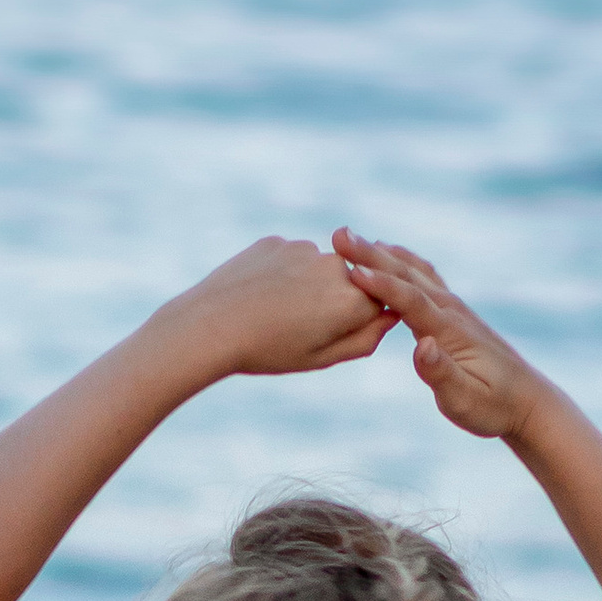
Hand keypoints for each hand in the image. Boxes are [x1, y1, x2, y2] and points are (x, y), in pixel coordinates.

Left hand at [157, 236, 399, 380]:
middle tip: (297, 327)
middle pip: (350, 282)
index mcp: (353, 301)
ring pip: (318, 269)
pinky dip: (281, 276)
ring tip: (274, 313)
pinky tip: (258, 296)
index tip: (330, 334)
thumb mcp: (322, 358)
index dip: (357, 321)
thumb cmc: (269, 351)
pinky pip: (290, 259)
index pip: (380, 303)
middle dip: (333, 302)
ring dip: (306, 287)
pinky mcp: (277, 242)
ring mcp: (305, 249)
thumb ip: (365, 338)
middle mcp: (335, 266)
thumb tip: (391, 315)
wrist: (210, 325)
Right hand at [332, 231, 546, 439]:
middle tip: (338, 236)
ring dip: (383, 254)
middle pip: (408, 275)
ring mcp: (454, 309)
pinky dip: (402, 263)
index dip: (380, 285)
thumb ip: (441, 374)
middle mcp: (452, 311)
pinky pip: (424, 279)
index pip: (410, 300)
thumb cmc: (493, 407)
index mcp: (450, 331)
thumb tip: (422, 345)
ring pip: (414, 271)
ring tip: (352, 240)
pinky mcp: (454, 314)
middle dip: (372, 255)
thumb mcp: (464, 401)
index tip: (351, 270)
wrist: (526, 401)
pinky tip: (388, 256)